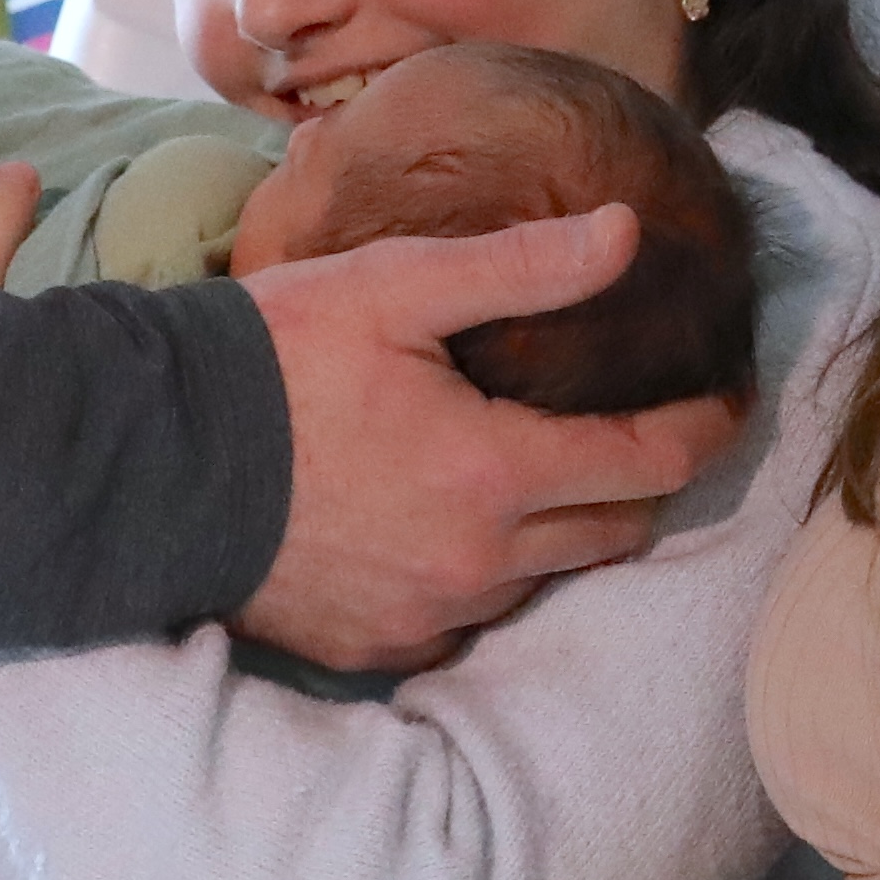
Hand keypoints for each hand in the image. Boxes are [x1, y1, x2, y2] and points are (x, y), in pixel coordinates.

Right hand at [238, 209, 743, 673]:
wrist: (149, 460)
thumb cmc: (273, 358)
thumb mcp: (395, 286)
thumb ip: (520, 265)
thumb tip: (627, 233)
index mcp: (495, 473)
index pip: (651, 463)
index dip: (706, 427)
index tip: (731, 399)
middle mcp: (478, 564)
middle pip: (614, 532)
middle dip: (645, 481)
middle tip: (645, 428)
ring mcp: (428, 615)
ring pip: (545, 579)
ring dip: (563, 528)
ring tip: (548, 467)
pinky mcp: (378, 647)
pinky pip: (469, 617)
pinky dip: (486, 571)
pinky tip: (458, 520)